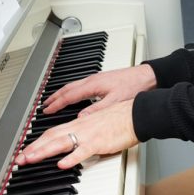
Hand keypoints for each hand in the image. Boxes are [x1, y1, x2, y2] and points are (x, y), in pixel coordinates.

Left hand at [18, 100, 137, 169]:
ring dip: (42, 151)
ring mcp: (88, 135)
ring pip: (60, 143)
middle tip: (19, 159)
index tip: (26, 150)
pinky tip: (61, 164)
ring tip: (29, 160)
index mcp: (79, 123)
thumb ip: (85, 132)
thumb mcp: (97, 123)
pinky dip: (71, 158)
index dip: (37, 142)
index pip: (52, 132)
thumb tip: (77, 142)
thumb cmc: (121, 119)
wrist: (137, 114)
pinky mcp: (99, 142)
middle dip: (33, 148)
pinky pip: (82, 151)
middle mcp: (80, 127)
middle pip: (50, 137)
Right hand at [41, 63, 156, 115]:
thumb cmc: (135, 86)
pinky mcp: (103, 80)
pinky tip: (75, 96)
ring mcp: (97, 79)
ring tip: (55, 101)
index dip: (56, 104)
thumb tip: (81, 118)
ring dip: (62, 93)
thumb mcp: (115, 101)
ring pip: (74, 86)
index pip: (69, 95)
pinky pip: (81, 85)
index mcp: (93, 85)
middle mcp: (93, 80)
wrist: (149, 76)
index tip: (46, 110)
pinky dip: (73, 91)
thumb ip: (97, 110)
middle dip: (55, 97)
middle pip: (68, 88)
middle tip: (45, 105)